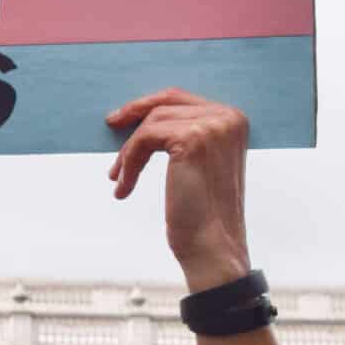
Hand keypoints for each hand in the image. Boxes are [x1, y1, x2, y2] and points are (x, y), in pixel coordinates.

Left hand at [105, 89, 251, 291]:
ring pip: (151, 123)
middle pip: (164, 104)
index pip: (181, 99)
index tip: (123, 118)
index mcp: (234, 120)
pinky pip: (144, 139)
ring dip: (129, 152)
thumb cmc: (203, 213)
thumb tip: (144, 117)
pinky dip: (129, 162)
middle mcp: (229, 117)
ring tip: (118, 179)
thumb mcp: (199, 164)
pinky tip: (123, 188)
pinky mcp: (192, 139)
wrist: (213, 246)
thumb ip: (185, 136)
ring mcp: (213, 126)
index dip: (148, 105)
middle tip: (111, 125)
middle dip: (134, 117)